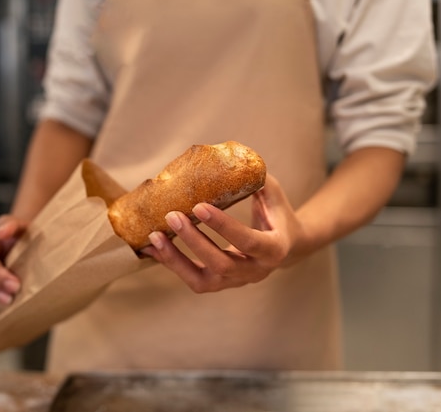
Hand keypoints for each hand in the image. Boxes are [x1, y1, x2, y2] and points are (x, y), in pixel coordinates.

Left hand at [140, 174, 310, 292]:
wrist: (287, 246)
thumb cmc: (277, 214)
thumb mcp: (273, 194)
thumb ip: (255, 179)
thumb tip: (229, 157)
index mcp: (274, 248)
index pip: (248, 241)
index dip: (223, 226)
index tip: (199, 206)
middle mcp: (256, 271)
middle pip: (222, 264)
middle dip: (194, 241)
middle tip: (172, 216)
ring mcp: (237, 282)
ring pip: (203, 281)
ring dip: (176, 259)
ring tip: (155, 236)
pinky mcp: (220, 284)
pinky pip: (193, 280)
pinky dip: (171, 264)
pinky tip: (153, 248)